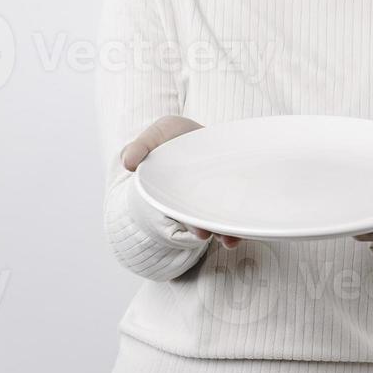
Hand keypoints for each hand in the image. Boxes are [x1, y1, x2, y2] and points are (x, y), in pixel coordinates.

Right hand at [120, 115, 244, 248]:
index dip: (188, 225)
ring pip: (216, 220)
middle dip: (207, 230)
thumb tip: (127, 163)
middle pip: (199, 221)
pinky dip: (238, 221)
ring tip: (231, 239)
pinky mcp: (226, 192)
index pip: (178, 213)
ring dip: (224, 233)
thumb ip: (139, 147)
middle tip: (214, 234)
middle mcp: (189, 201)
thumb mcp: (152, 137)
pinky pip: (232, 210)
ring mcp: (209, 199)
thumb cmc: (169, 137)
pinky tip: (245, 227)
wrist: (193, 133)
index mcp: (169, 194)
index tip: (200, 232)